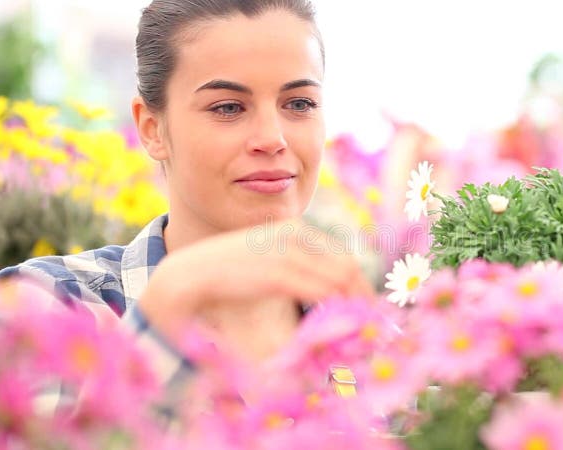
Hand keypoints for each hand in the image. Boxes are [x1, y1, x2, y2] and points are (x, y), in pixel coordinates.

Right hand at [136, 219, 373, 361]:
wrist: (187, 276)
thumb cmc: (229, 275)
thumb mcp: (268, 264)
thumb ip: (297, 271)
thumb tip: (330, 293)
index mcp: (295, 230)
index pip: (342, 258)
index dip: (361, 286)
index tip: (371, 312)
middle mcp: (294, 235)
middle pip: (347, 267)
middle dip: (364, 297)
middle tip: (376, 326)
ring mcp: (286, 251)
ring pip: (339, 279)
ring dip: (355, 307)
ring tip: (364, 332)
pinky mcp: (276, 272)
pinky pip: (320, 291)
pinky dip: (337, 310)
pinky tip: (342, 327)